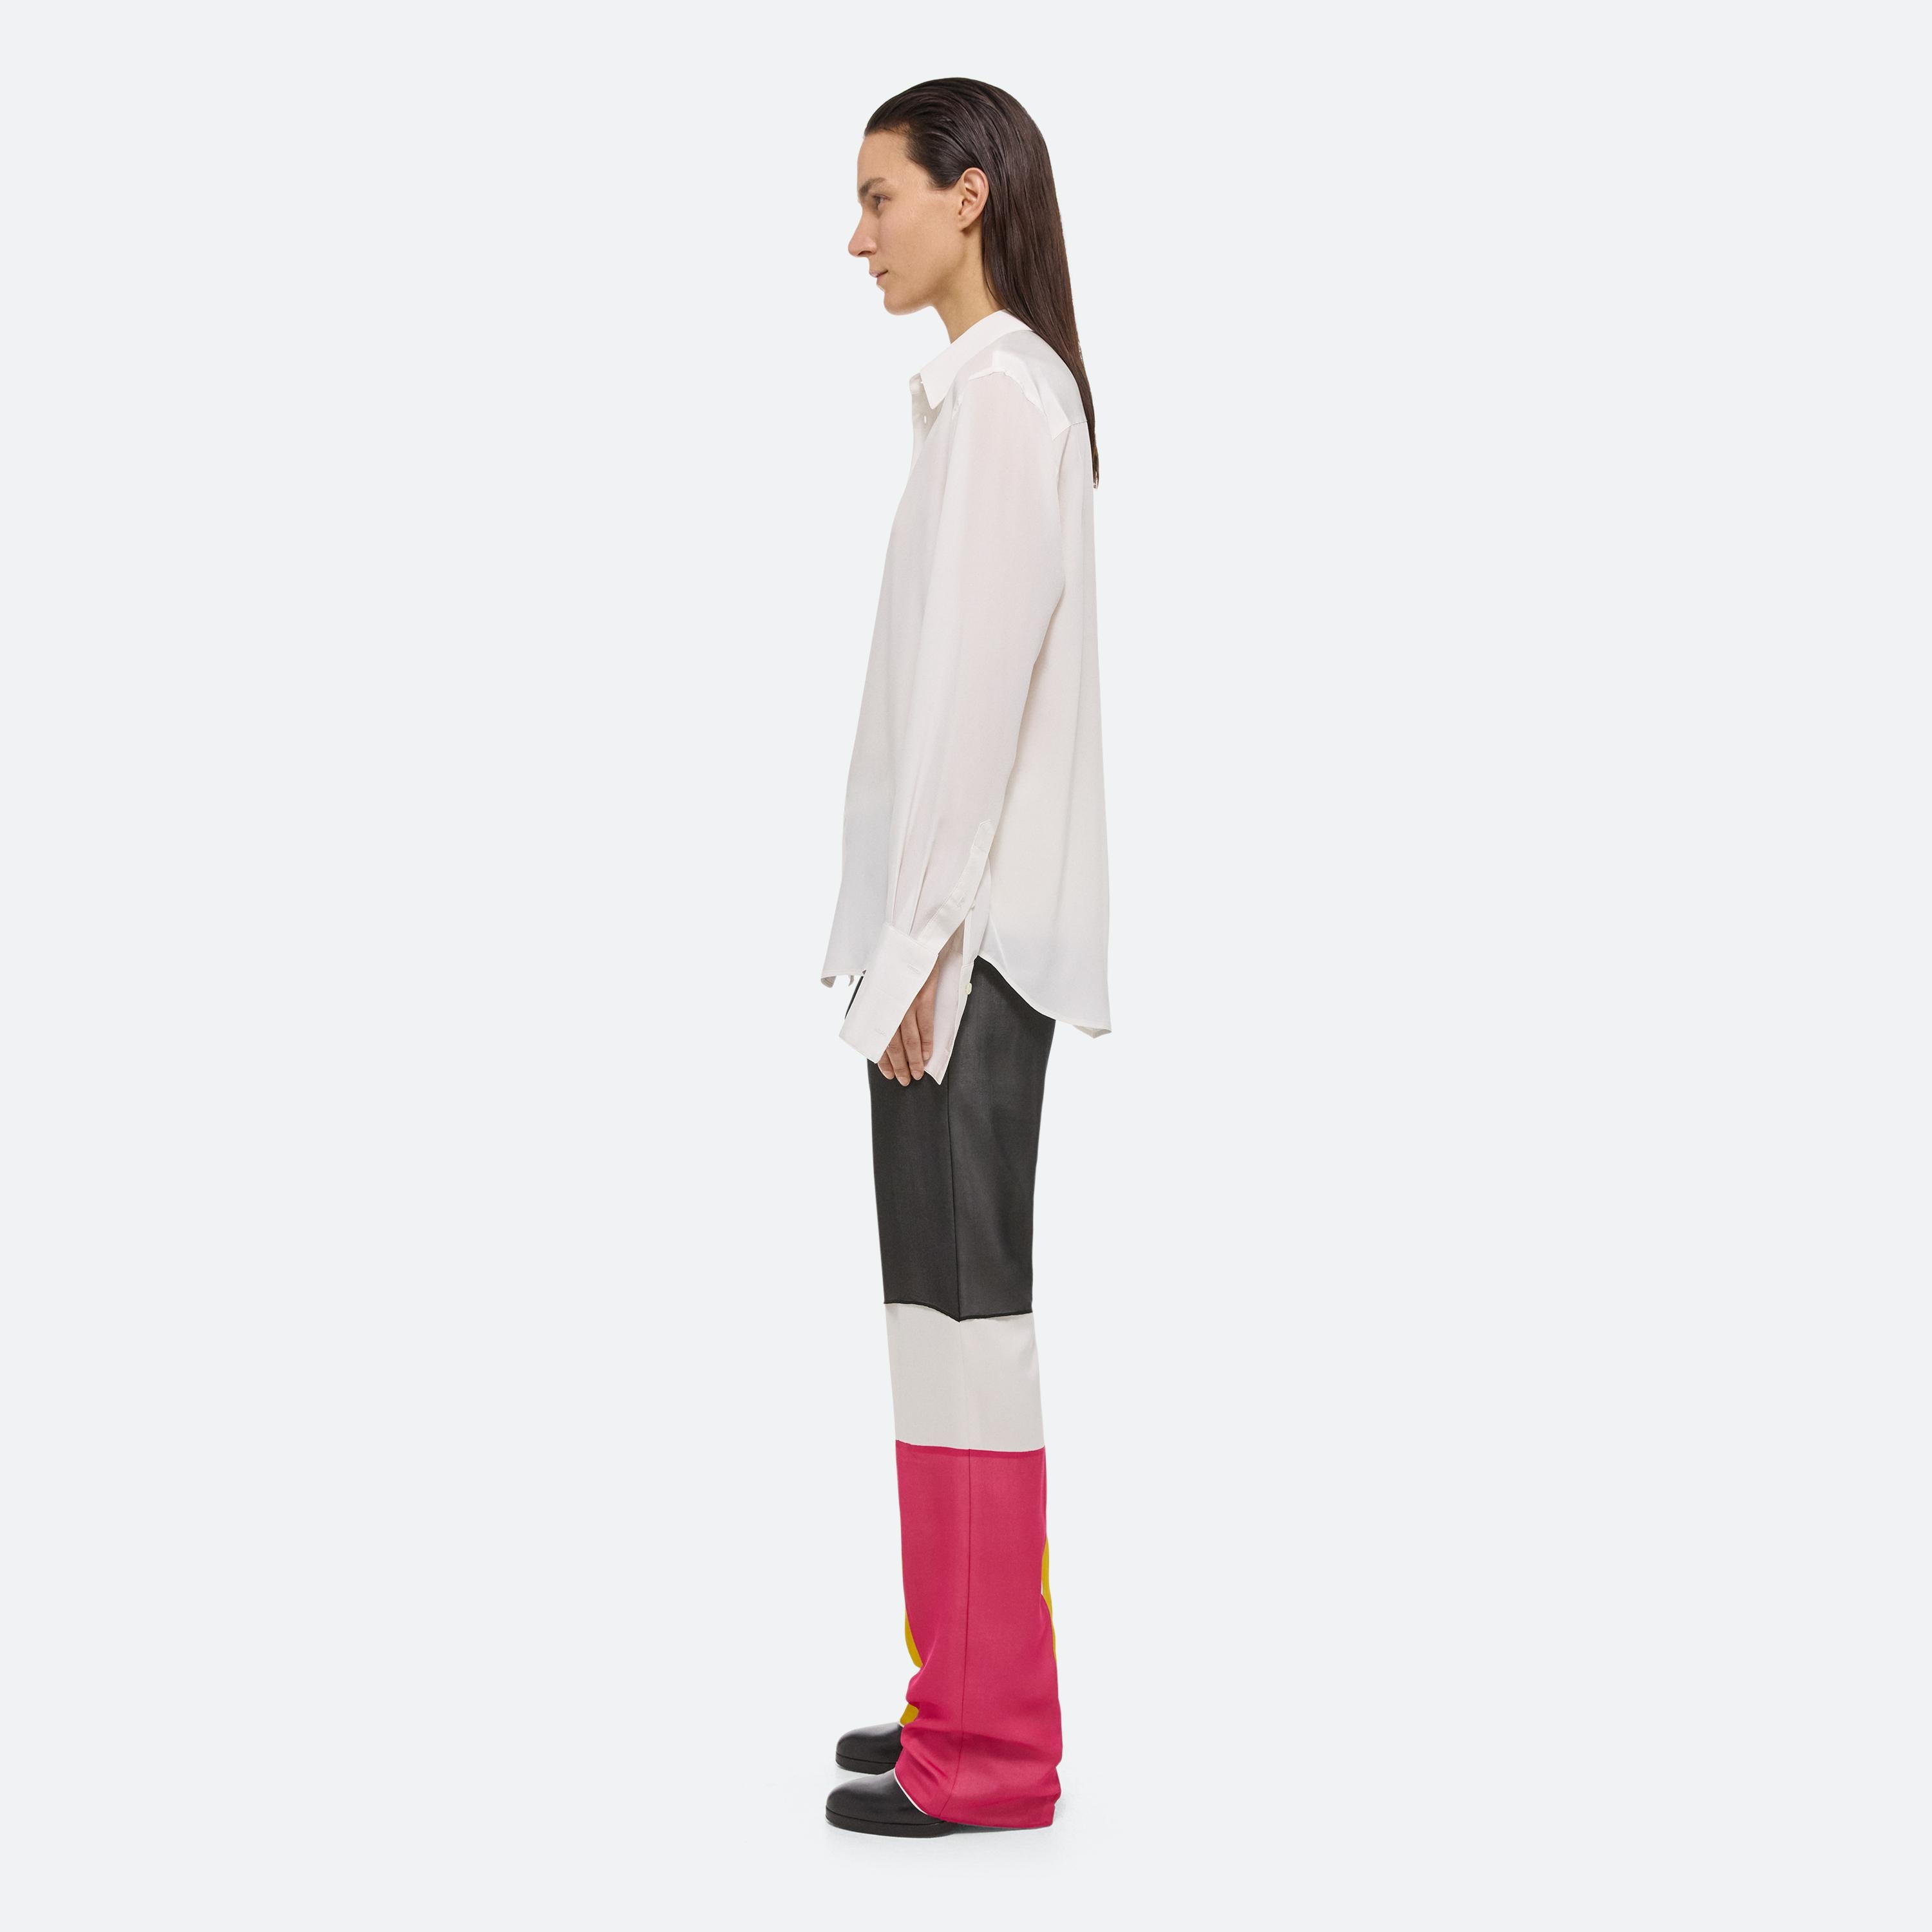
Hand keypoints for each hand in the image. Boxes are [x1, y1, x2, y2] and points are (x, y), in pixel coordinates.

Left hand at [879, 955, 941, 1084]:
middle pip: (893, 1044)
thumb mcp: (880, 982)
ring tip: (917, 1073)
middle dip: (899, 1065)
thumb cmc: (896, 961)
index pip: (878, 1038)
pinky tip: (925, 1055)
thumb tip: (882, 1026)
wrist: (913, 940)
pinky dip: (926, 1042)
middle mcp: (889, 1006)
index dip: (883, 1059)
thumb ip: (880, 1003)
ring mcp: (905, 1003)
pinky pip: (925, 1025)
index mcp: (877, 1004)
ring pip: (909, 1039)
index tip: (888, 1073)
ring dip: (913, 1060)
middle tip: (905, 1080)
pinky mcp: (922, 997)